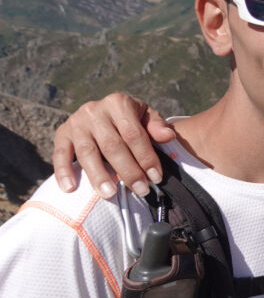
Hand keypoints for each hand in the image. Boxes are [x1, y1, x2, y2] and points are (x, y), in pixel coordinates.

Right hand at [52, 93, 174, 197]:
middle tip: (140, 190)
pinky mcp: (61, 133)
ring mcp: (76, 122)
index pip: (134, 134)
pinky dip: (63, 171)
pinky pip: (60, 153)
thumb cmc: (129, 118)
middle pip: (112, 145)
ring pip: (87, 152)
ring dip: (98, 175)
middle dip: (128, 171)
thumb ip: (156, 126)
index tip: (155, 177)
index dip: (146, 157)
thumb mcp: (145, 116)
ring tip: (110, 194)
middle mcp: (95, 111)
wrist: (103, 111)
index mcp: (118, 103)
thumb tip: (169, 136)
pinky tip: (70, 188)